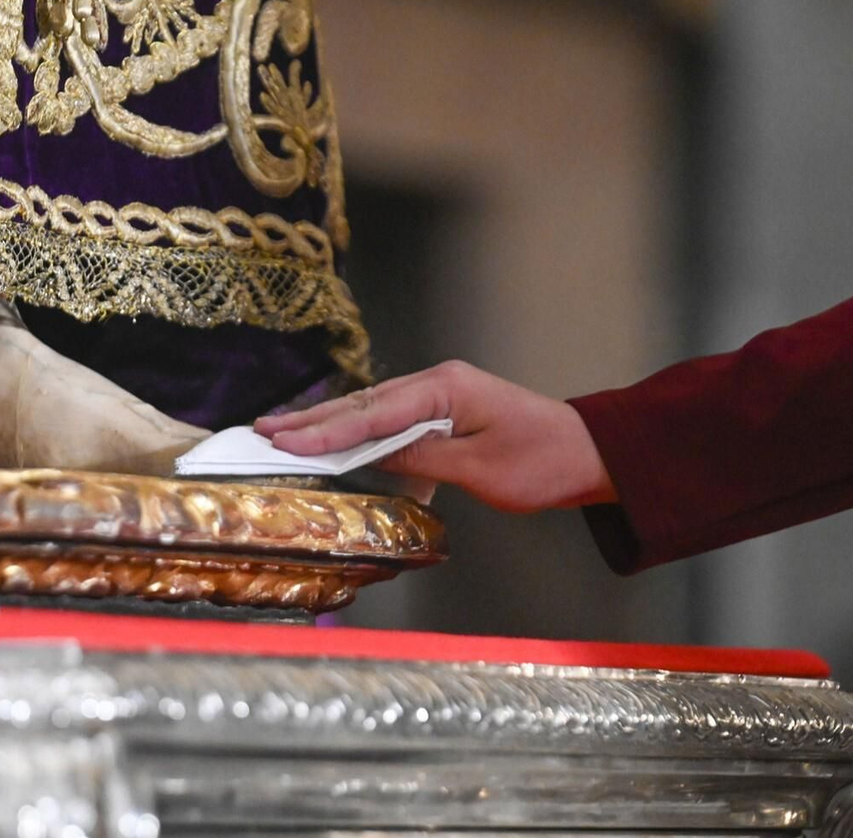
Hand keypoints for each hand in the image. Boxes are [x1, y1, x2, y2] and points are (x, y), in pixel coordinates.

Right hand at [254, 361, 615, 511]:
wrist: (590, 454)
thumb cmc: (544, 462)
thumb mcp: (481, 470)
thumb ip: (423, 459)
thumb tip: (373, 454)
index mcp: (446, 389)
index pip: (374, 413)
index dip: (325, 431)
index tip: (284, 442)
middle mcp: (439, 382)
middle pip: (364, 404)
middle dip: (311, 421)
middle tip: (262, 431)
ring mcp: (441, 394)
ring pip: (372, 409)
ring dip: (328, 424)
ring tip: (281, 433)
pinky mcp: (445, 410)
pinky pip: (390, 418)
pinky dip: (356, 430)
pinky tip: (330, 439)